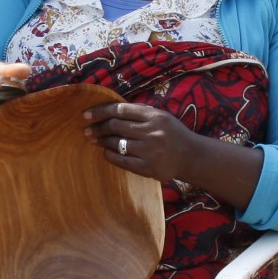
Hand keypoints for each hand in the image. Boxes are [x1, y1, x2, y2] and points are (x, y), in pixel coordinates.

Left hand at [82, 100, 207, 183]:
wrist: (190, 156)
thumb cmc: (172, 133)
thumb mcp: (161, 116)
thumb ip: (139, 112)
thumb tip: (110, 110)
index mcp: (155, 116)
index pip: (121, 110)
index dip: (101, 111)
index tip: (86, 115)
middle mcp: (152, 133)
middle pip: (116, 126)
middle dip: (98, 128)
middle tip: (87, 130)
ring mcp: (150, 151)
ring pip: (116, 144)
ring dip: (102, 141)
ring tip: (94, 140)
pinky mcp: (148, 168)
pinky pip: (121, 160)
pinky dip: (109, 155)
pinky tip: (106, 152)